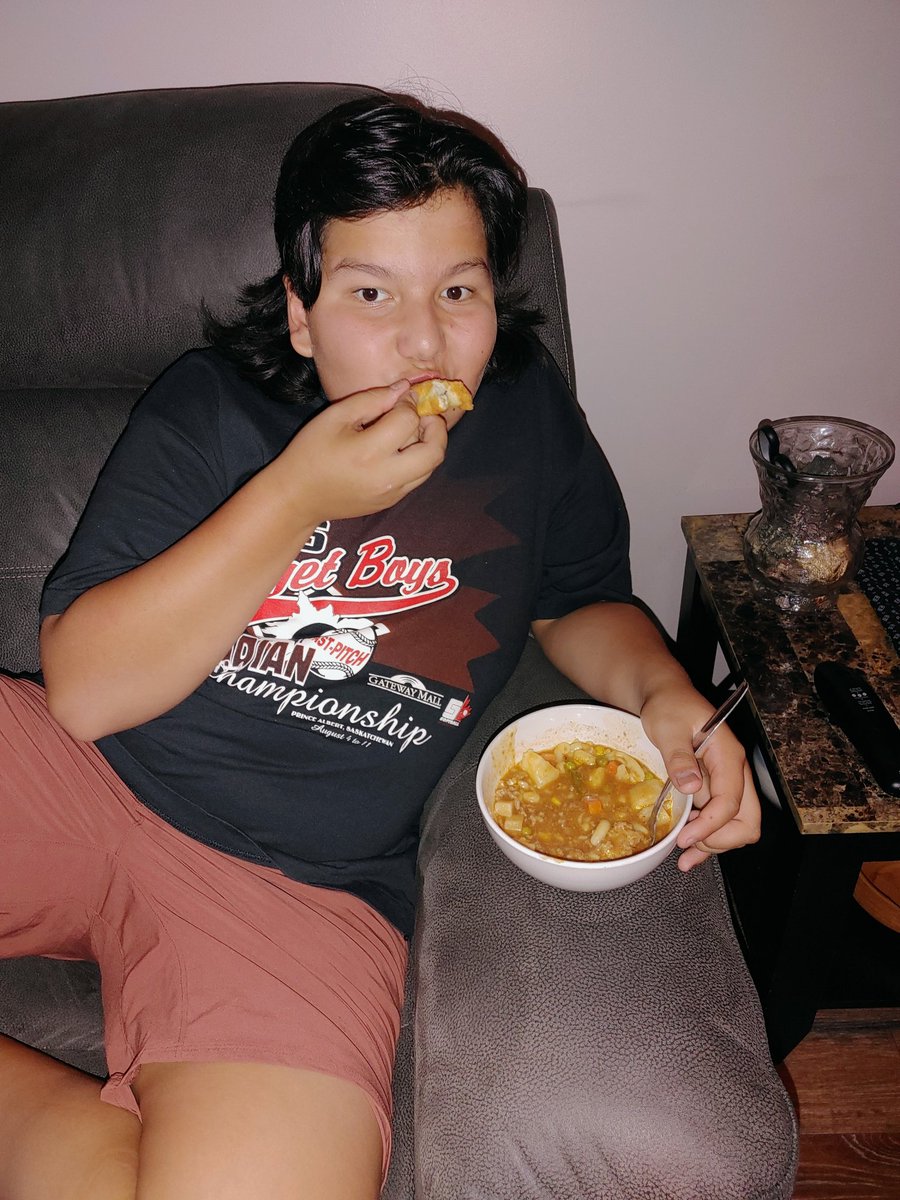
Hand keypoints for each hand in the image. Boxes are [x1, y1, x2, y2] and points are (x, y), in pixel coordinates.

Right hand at [282, 379, 447, 524]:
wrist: (298, 497)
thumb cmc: (311, 452)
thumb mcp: (334, 417)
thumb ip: (371, 399)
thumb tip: (403, 388)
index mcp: (369, 452)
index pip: (408, 421)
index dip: (408, 403)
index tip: (399, 398)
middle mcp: (387, 476)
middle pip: (434, 451)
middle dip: (436, 427)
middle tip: (423, 415)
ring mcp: (392, 493)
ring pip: (431, 467)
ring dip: (429, 445)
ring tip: (412, 431)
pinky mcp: (391, 502)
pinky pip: (418, 478)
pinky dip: (417, 460)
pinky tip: (400, 449)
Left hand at [639, 684, 760, 870]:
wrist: (665, 695)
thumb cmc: (668, 705)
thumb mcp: (668, 725)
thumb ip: (679, 755)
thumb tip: (691, 786)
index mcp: (728, 755)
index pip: (731, 800)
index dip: (711, 824)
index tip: (685, 838)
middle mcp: (734, 772)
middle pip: (747, 820)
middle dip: (720, 838)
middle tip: (688, 842)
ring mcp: (727, 782)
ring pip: (737, 826)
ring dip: (714, 844)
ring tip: (684, 855)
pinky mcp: (715, 789)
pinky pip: (721, 822)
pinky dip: (709, 840)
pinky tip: (690, 854)